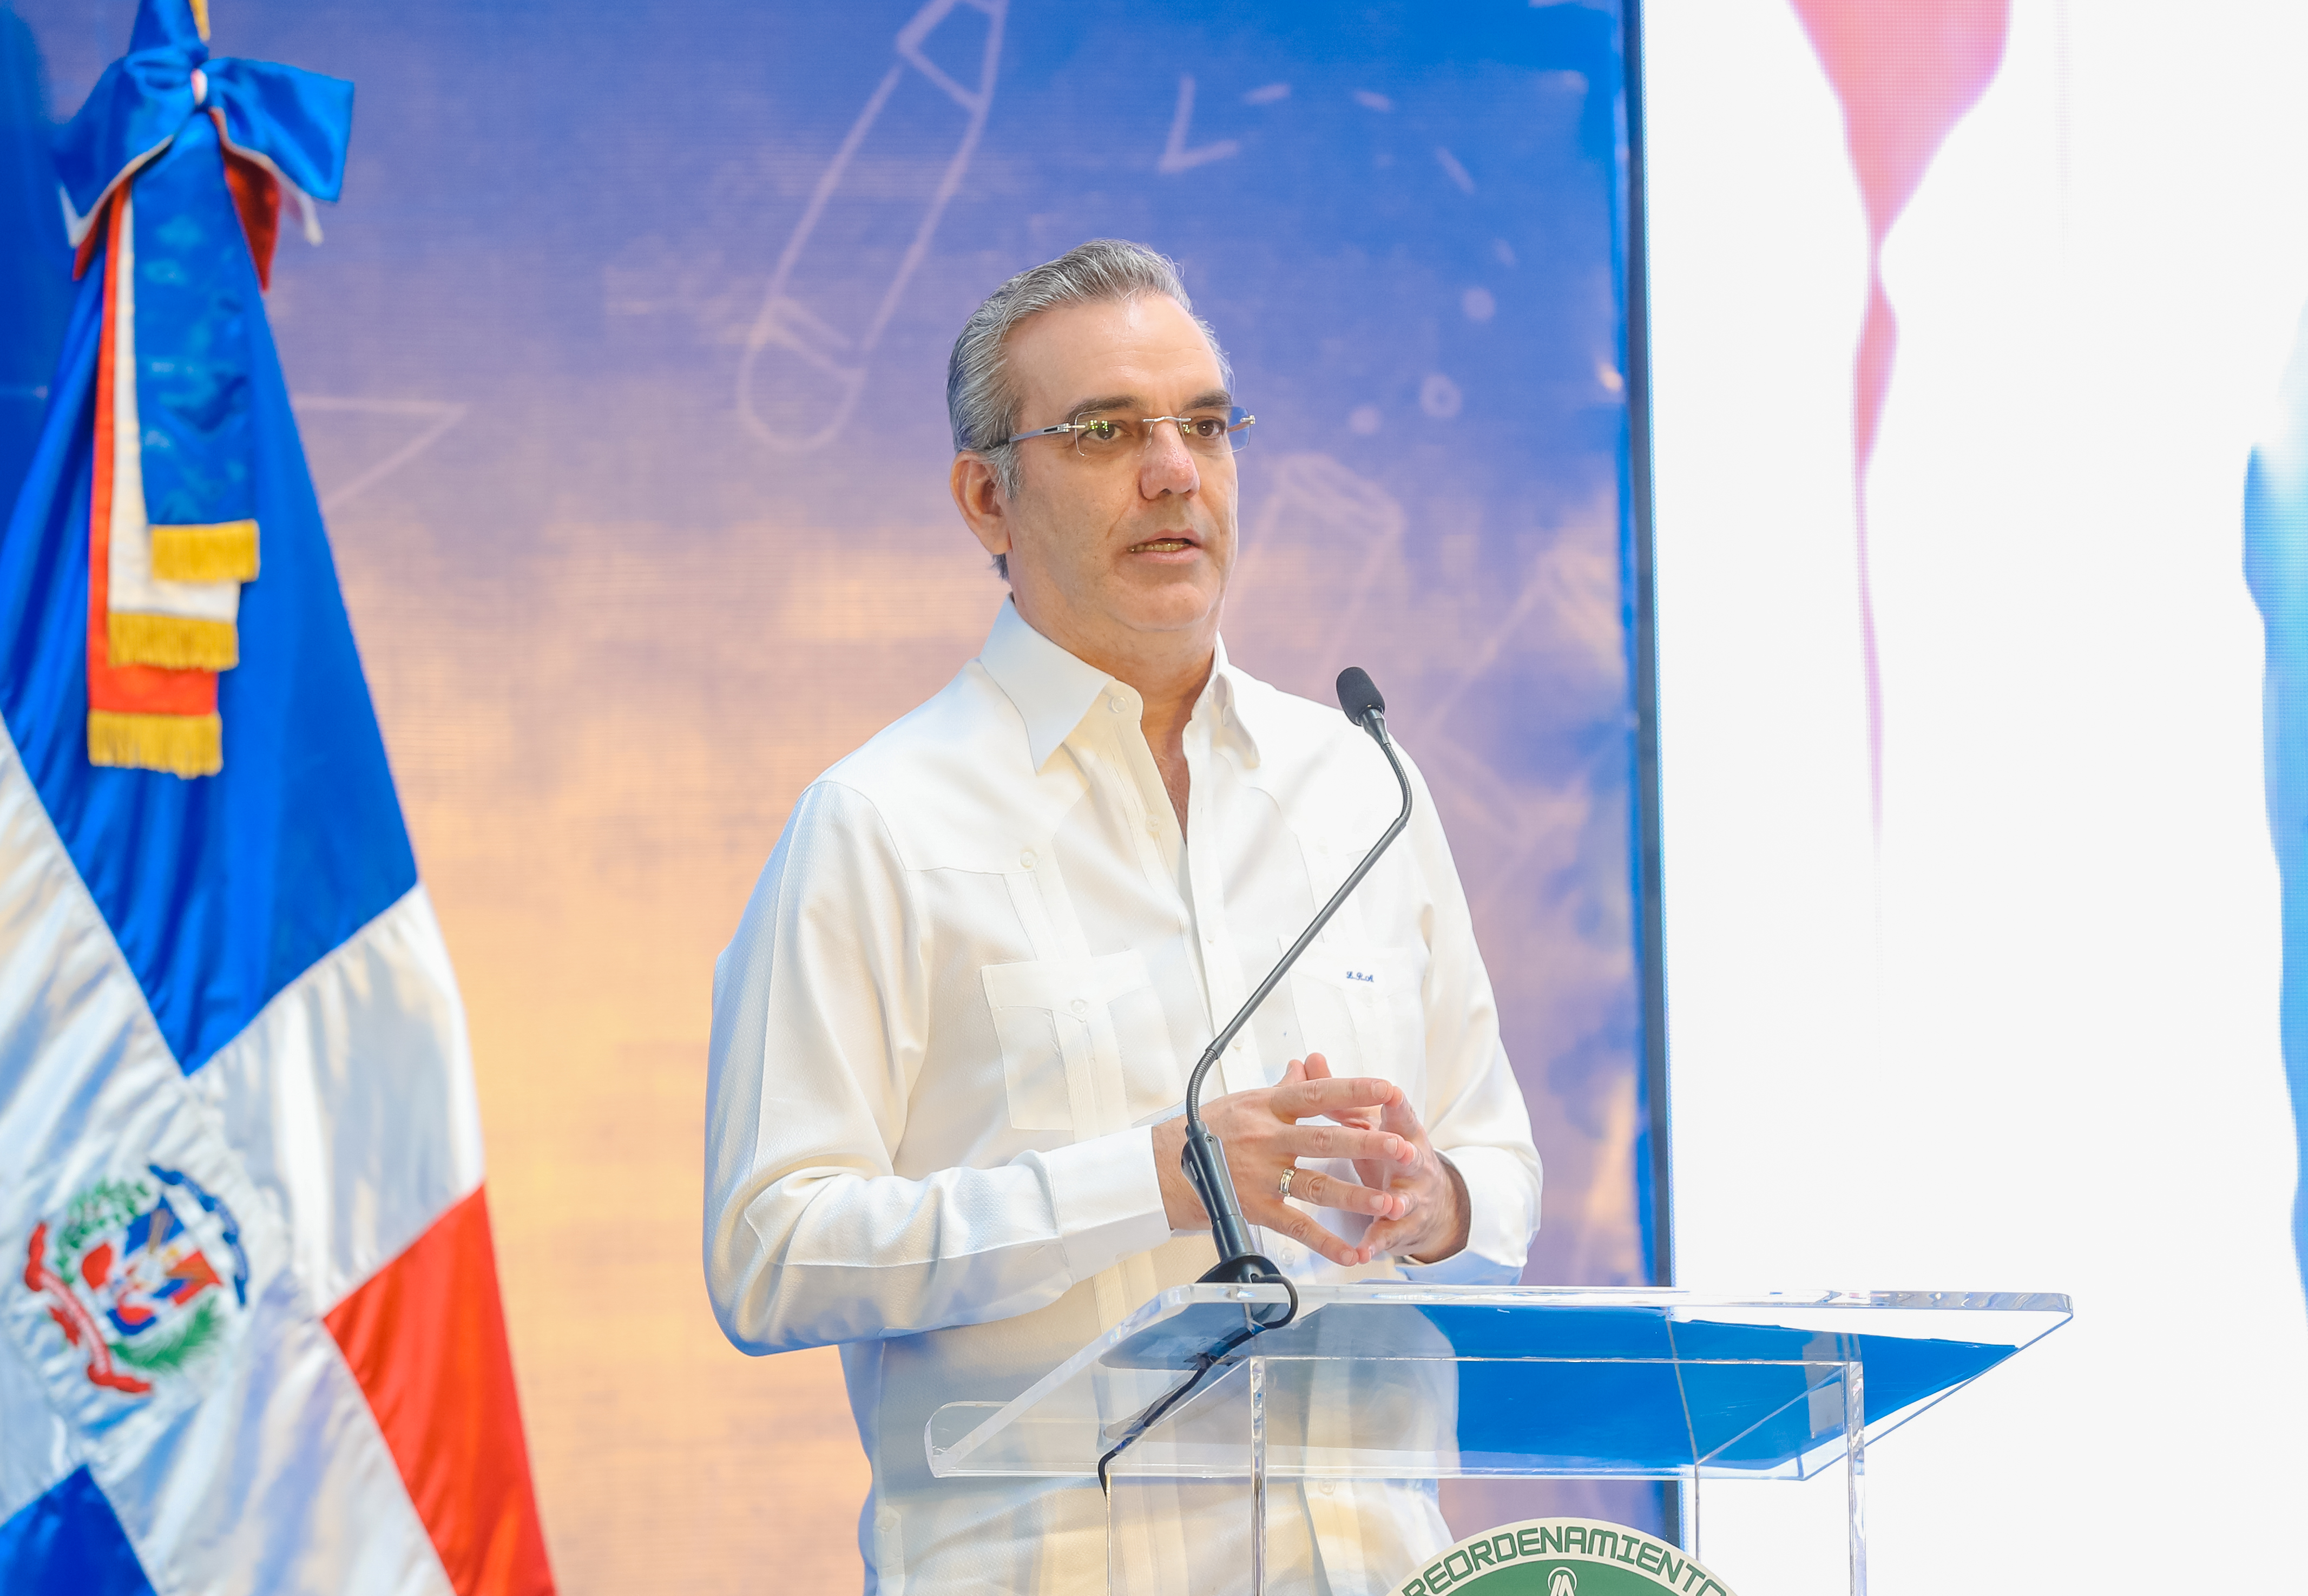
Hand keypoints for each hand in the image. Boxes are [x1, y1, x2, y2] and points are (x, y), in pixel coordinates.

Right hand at [1151, 1056, 1416, 1266]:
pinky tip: (1352, 1253)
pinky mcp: (1253, 1209)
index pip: (1316, 1093)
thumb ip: (1280, 1090)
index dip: (1354, 1090)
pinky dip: (1326, 1244)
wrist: (1159, 1169)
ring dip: (1356, 1197)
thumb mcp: (1240, 1102)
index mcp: (1265, 1106)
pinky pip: (1296, 1228)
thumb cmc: (1200, 1132)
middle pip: (1324, 1140)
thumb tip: (1304, 1067)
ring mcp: (1259, 1176)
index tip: (1389, 1089)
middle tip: (1405, 1149)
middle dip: (1368, 1145)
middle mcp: (1265, 1139)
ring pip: (1315, 1186)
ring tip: (1391, 1203)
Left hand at [1299, 1053, 1468, 1264]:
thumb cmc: (1389, 1150)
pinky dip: (1375, 1244)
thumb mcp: (1366, 1121)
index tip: (1389, 1090)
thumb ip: (1335, 1093)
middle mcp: (1412, 1161)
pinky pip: (1388, 1236)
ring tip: (1389, 1206)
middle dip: (1402, 1150)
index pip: (1399, 1112)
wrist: (1427, 1198)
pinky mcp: (1402, 1226)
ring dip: (1395, 1202)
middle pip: (1408, 1153)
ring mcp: (1410, 1196)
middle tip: (1399, 1149)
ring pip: (1403, 1198)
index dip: (1394, 1101)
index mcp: (1401, 1131)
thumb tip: (1309, 1059)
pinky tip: (1362, 1253)